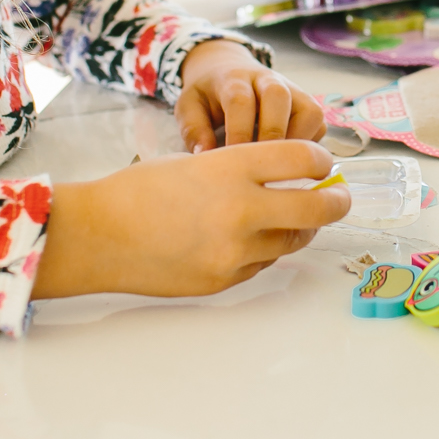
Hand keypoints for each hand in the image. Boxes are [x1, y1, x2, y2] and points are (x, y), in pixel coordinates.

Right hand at [31, 140, 349, 298]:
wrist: (97, 236)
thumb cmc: (140, 190)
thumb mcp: (198, 162)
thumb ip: (244, 168)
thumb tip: (290, 176)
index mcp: (231, 169)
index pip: (302, 158)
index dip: (321, 160)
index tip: (324, 163)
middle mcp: (240, 210)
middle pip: (317, 207)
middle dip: (336, 202)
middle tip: (340, 198)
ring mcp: (234, 251)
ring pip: (293, 241)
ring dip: (301, 228)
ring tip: (296, 217)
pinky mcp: (225, 280)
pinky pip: (263, 263)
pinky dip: (265, 250)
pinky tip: (250, 238)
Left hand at [175, 39, 326, 153]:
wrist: (226, 68)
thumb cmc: (208, 95)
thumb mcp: (189, 106)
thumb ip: (194, 130)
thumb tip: (206, 156)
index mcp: (234, 79)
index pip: (241, 101)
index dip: (239, 131)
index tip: (233, 161)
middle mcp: (267, 80)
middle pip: (278, 97)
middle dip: (271, 134)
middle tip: (261, 166)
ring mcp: (292, 90)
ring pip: (308, 110)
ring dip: (298, 141)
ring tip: (281, 167)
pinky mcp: (307, 104)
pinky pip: (318, 124)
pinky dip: (309, 145)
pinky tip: (290, 161)